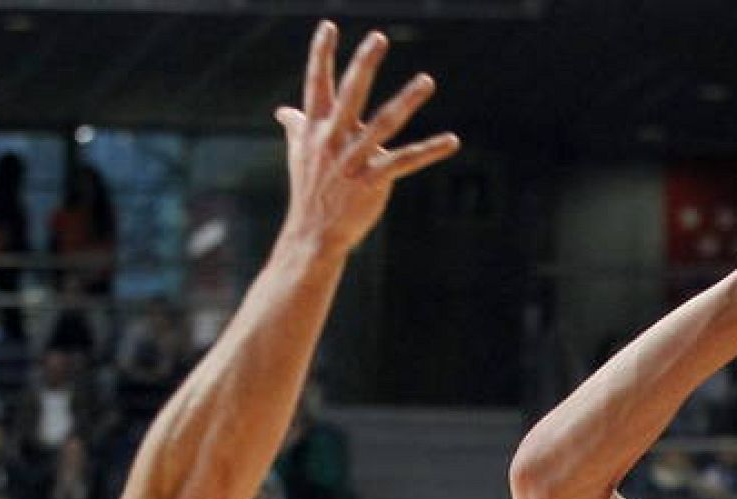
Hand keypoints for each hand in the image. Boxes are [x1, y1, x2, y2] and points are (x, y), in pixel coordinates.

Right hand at [275, 22, 459, 254]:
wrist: (312, 234)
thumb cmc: (309, 190)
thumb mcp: (299, 155)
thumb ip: (296, 127)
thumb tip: (283, 111)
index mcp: (314, 130)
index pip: (316, 85)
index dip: (321, 55)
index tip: (329, 26)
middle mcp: (332, 141)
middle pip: (349, 95)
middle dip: (363, 66)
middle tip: (379, 37)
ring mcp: (352, 161)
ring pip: (383, 124)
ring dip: (406, 101)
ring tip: (427, 80)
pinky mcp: (373, 182)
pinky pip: (405, 161)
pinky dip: (430, 150)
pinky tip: (452, 140)